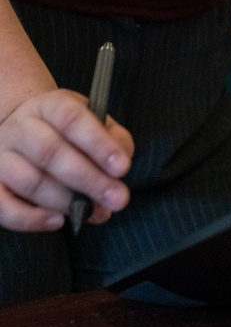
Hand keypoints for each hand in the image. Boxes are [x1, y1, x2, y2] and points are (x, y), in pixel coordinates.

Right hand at [0, 89, 132, 232]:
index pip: (72, 118)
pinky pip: (4, 206)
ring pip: (29, 181)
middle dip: (88, 179)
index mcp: (49, 105)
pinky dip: (31, 219)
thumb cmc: (67, 131)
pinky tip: (58, 221)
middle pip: (50, 152)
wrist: (24, 131)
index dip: (98, 144)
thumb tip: (121, 164)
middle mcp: (20, 127)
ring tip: (96, 213)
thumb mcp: (93, 121)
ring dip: (66, 202)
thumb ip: (113, 138)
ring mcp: (1, 156)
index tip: (123, 168)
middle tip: (117, 199)